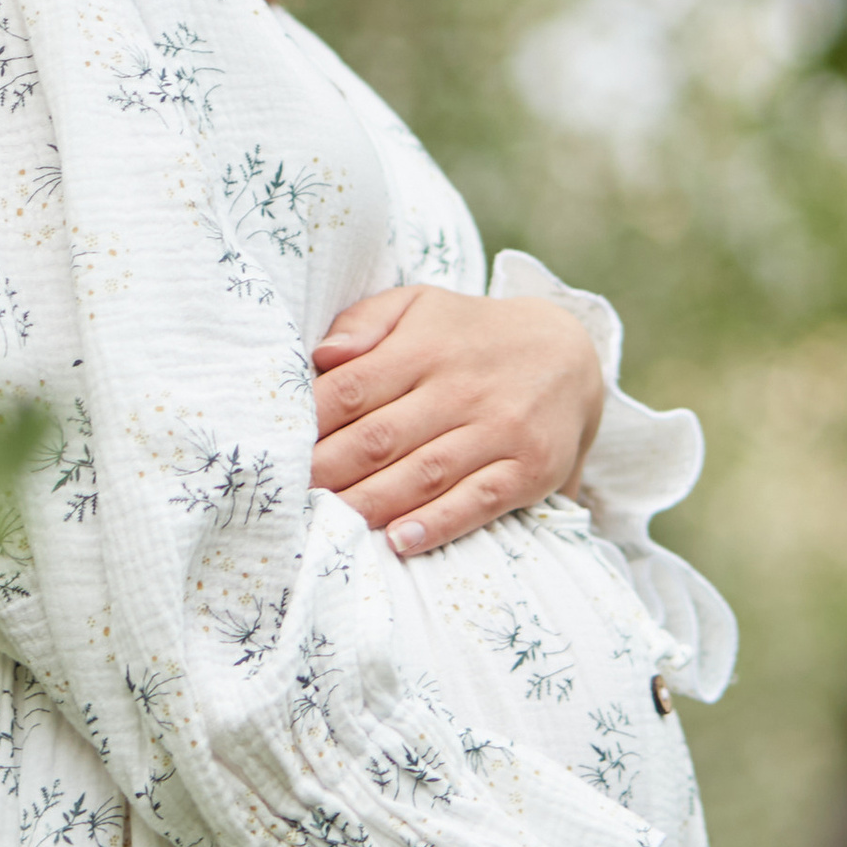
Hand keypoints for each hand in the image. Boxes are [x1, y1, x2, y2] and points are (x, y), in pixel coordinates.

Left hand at [309, 284, 603, 557]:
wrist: (569, 352)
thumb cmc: (470, 334)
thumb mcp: (420, 306)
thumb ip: (365, 323)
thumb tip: (320, 355)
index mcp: (425, 347)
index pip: (353, 388)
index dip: (311, 422)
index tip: (276, 448)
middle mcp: (462, 389)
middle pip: (381, 438)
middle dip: (328, 470)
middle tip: (288, 497)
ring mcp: (500, 430)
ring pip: (424, 474)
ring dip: (371, 503)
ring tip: (328, 524)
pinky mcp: (530, 469)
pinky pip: (480, 500)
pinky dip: (440, 522)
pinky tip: (400, 540)